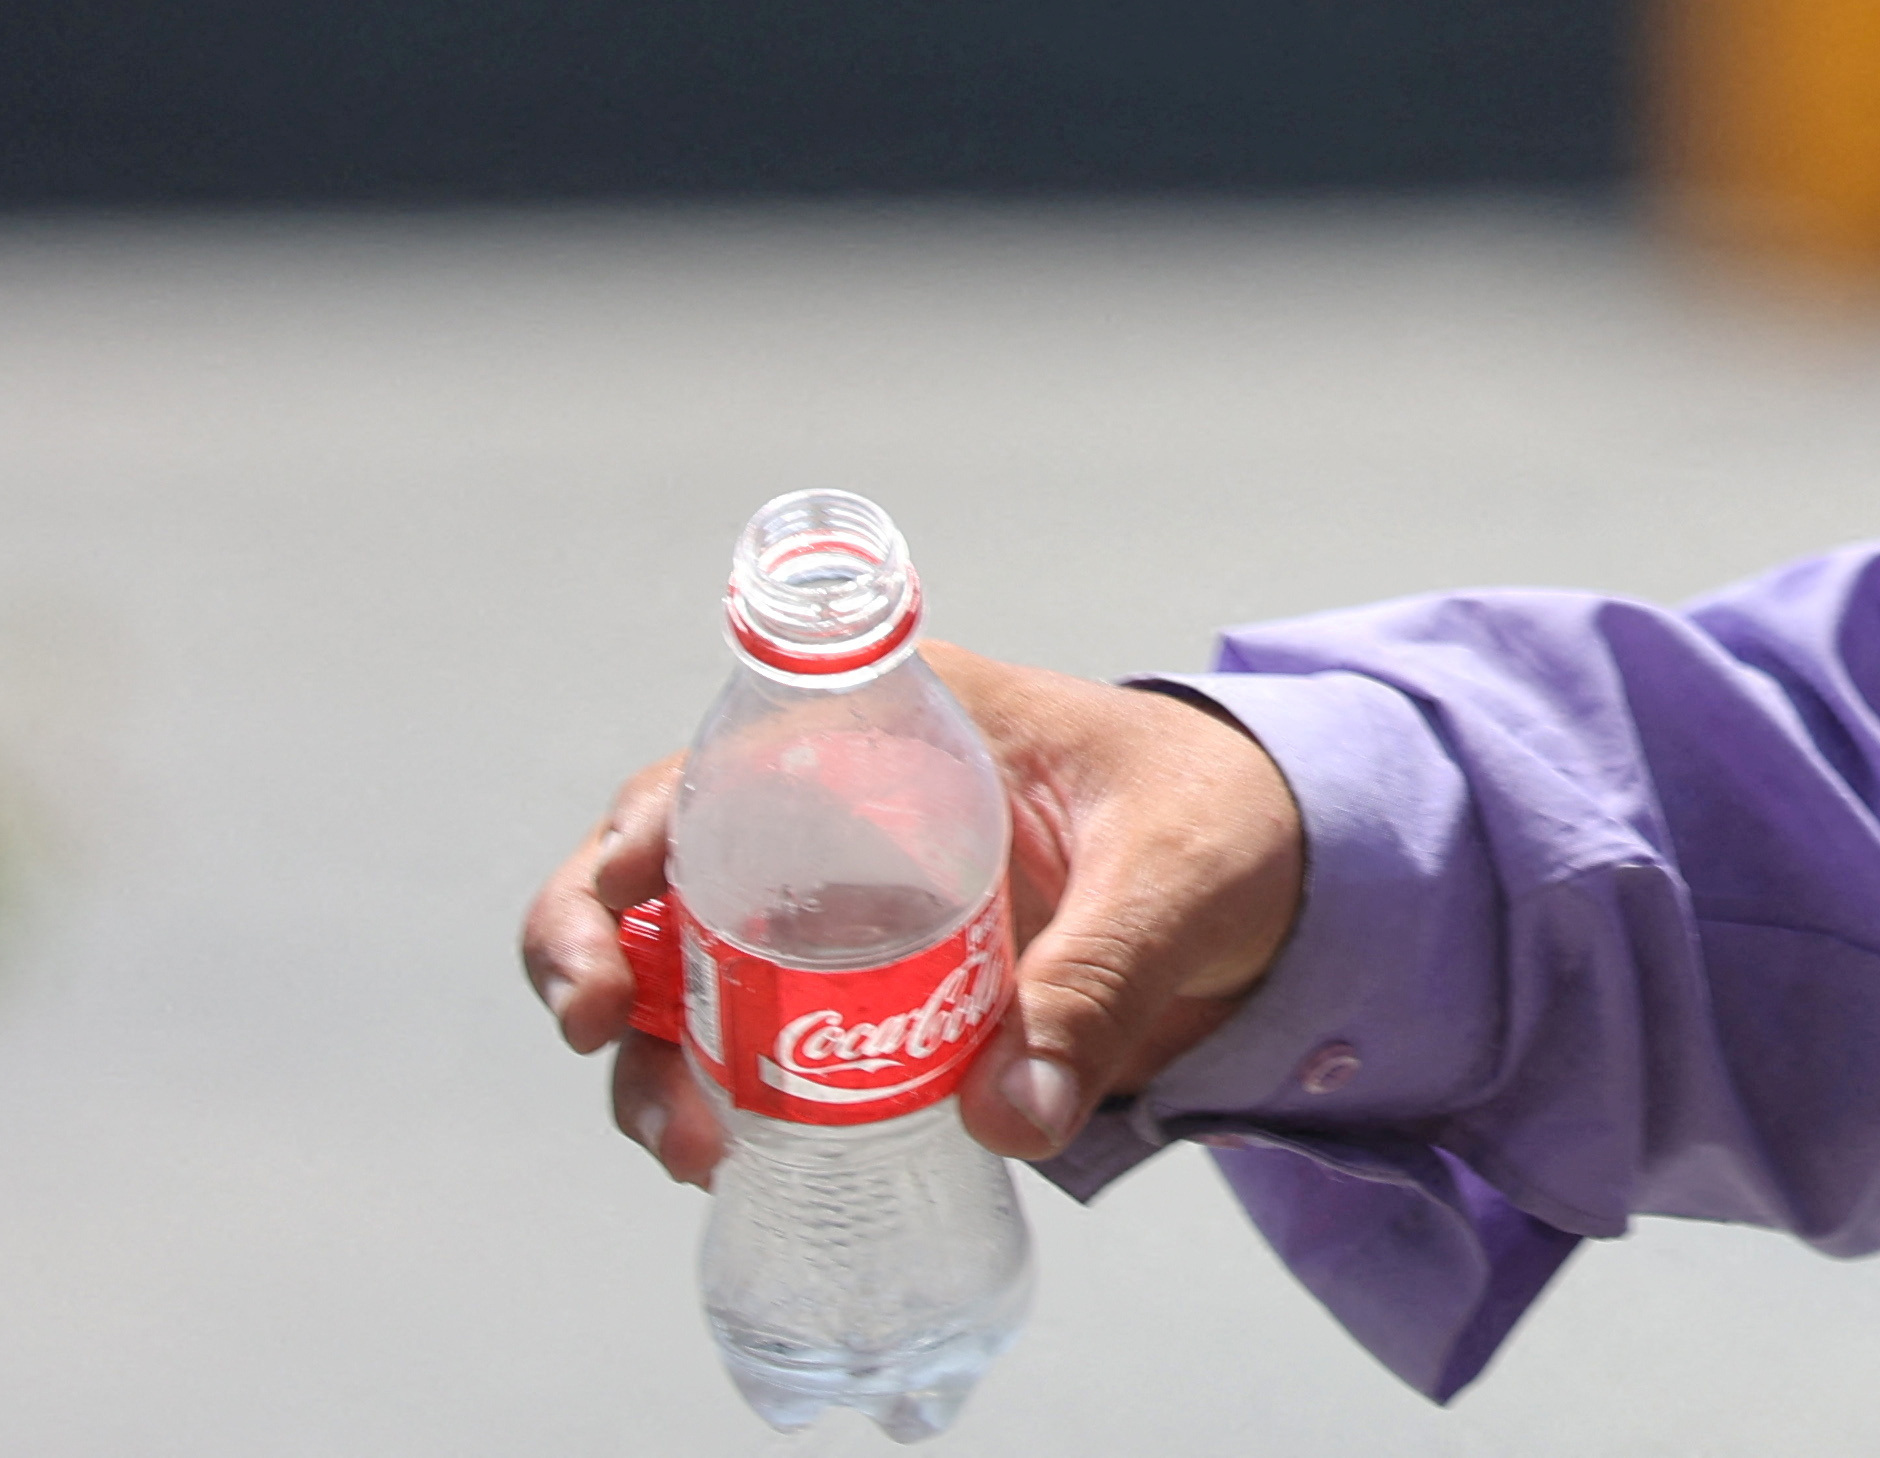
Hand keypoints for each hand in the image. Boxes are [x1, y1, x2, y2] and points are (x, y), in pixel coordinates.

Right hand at [518, 646, 1310, 1183]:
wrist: (1284, 872)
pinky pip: (751, 1039)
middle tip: (604, 1037)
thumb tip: (1005, 1117)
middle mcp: (837, 805)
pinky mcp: (862, 990)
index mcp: (902, 723)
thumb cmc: (1228, 821)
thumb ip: (1100, 986)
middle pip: (658, 866)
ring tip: (691, 1144)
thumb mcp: (1175, 881)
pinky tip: (724, 1157)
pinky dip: (712, 1095)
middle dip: (595, 955)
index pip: (724, 755)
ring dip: (650, 1054)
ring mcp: (837, 903)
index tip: (618, 920)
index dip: (636, 835)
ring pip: (681, 967)